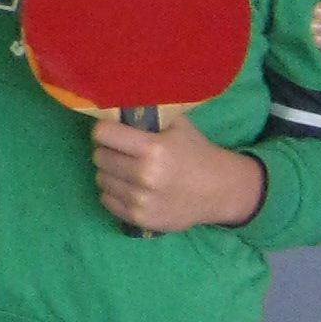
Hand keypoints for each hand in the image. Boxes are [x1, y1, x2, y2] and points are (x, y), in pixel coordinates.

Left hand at [89, 113, 268, 233]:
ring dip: (110, 172)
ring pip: (101, 179)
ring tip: (127, 169)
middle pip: (100, 157)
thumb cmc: (196, 152)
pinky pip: (107, 200)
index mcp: (153, 148)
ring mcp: (141, 200)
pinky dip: (113, 192)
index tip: (111, 131)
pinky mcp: (140, 218)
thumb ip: (148, 114)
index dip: (105, 130)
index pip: (104, 133)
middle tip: (121, 151)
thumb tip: (117, 103)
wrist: (220, 191)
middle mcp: (145, 175)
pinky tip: (129, 187)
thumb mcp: (177, 125)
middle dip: (107, 151)